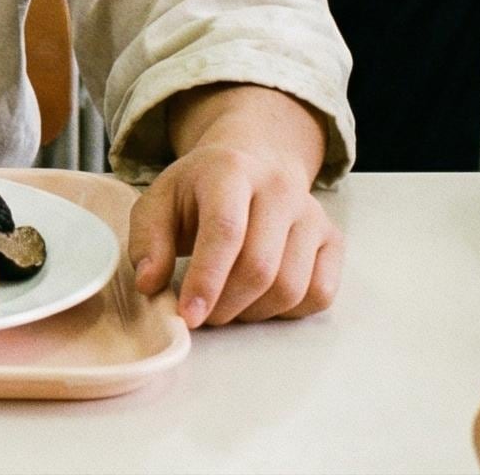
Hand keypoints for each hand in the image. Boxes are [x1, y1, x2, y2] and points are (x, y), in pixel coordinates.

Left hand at [129, 89, 340, 326]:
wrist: (253, 163)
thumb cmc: (200, 190)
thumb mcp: (160, 201)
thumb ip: (148, 240)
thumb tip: (150, 283)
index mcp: (230, 170)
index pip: (226, 231)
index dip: (206, 280)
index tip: (189, 316)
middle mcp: (279, 187)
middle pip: (260, 267)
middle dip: (226, 305)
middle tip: (203, 314)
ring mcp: (312, 213)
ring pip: (291, 287)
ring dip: (253, 312)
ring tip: (229, 304)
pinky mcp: (332, 238)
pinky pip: (319, 293)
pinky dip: (288, 311)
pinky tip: (261, 299)